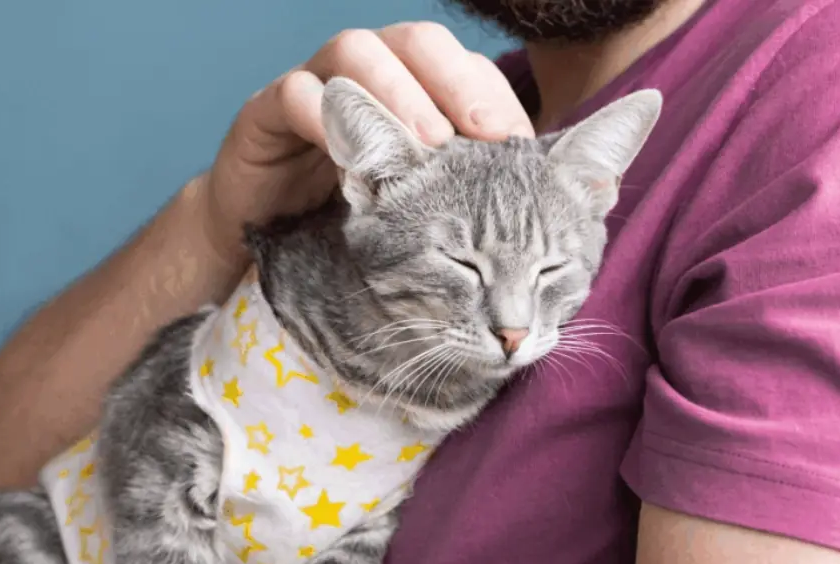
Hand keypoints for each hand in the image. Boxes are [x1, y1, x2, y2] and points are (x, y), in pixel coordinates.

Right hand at [200, 22, 535, 247]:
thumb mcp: (422, 212)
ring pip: (356, 51)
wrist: (267, 245)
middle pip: (417, 43)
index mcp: (413, 91)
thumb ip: (477, 194)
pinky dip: (323, 112)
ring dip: (397, 91)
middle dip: (457, 82)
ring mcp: (315, 86)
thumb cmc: (351, 224)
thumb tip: (574, 196)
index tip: (525, 147)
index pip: (464, 68)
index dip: (495, 97)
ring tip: (426, 142)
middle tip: (486, 135)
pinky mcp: (265, 113)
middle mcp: (368, 77)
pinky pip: (293, 92)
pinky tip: (349, 149)